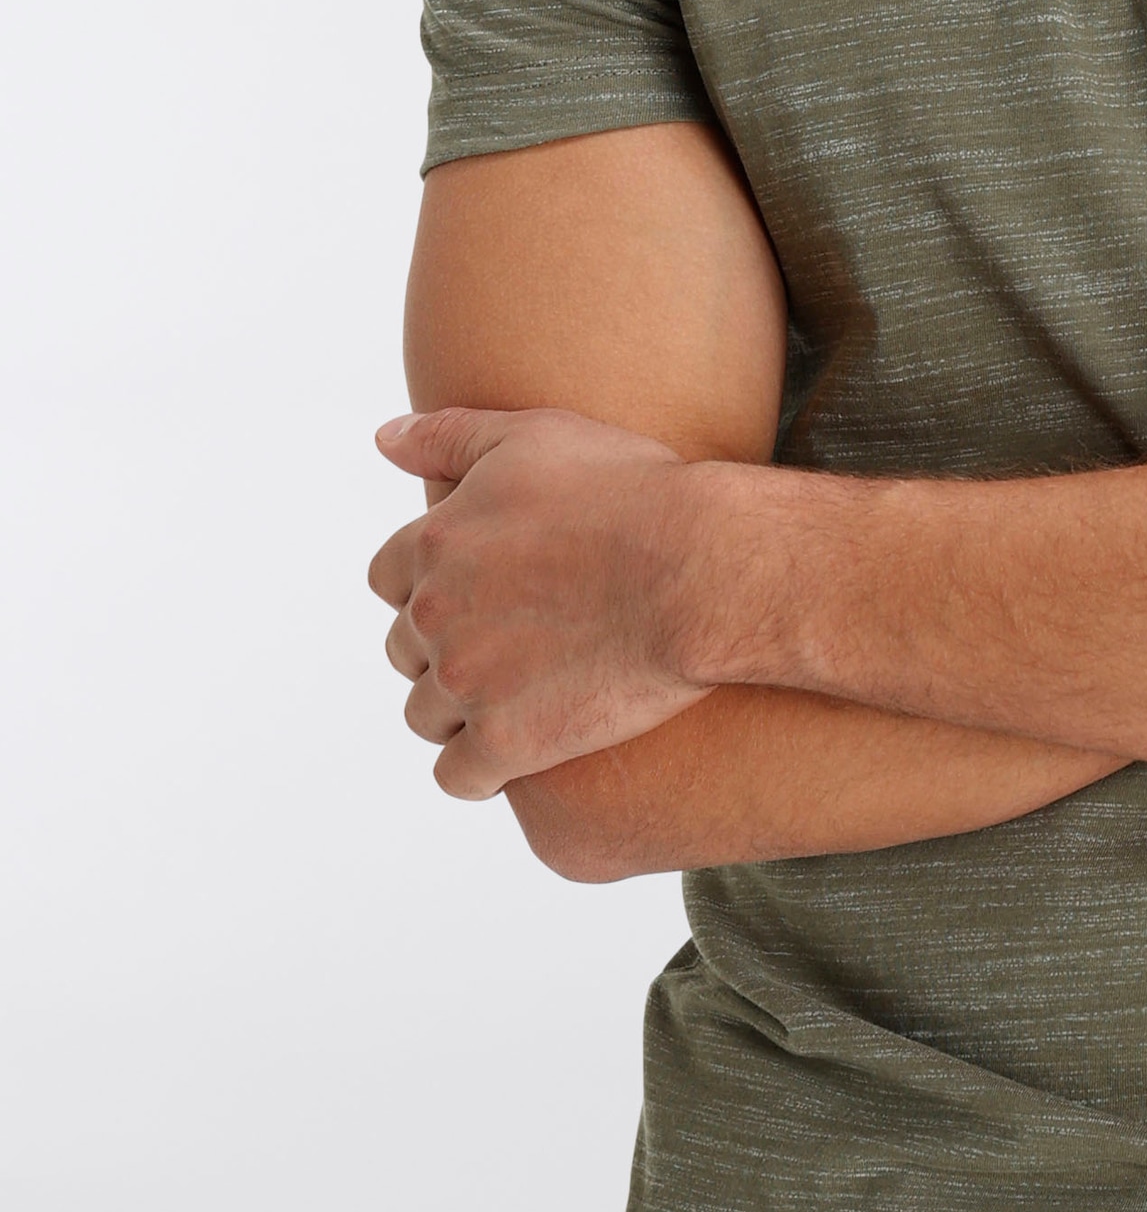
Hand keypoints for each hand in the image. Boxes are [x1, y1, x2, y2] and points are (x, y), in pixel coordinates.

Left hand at [368, 406, 720, 797]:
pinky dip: (480, 770)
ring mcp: (467, 684)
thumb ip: (448, 436)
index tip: (480, 591)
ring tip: (520, 698)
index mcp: (434, 543)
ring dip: (460, 711)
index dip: (431, 586)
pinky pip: (458, 777)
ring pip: (426, 715)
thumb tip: (382, 439)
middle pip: (405, 650)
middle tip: (511, 644)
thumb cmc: (631, 492)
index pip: (389, 580)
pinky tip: (519, 753)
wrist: (700, 567)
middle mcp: (435, 615)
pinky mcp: (507, 744)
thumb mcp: (534, 434)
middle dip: (446, 648)